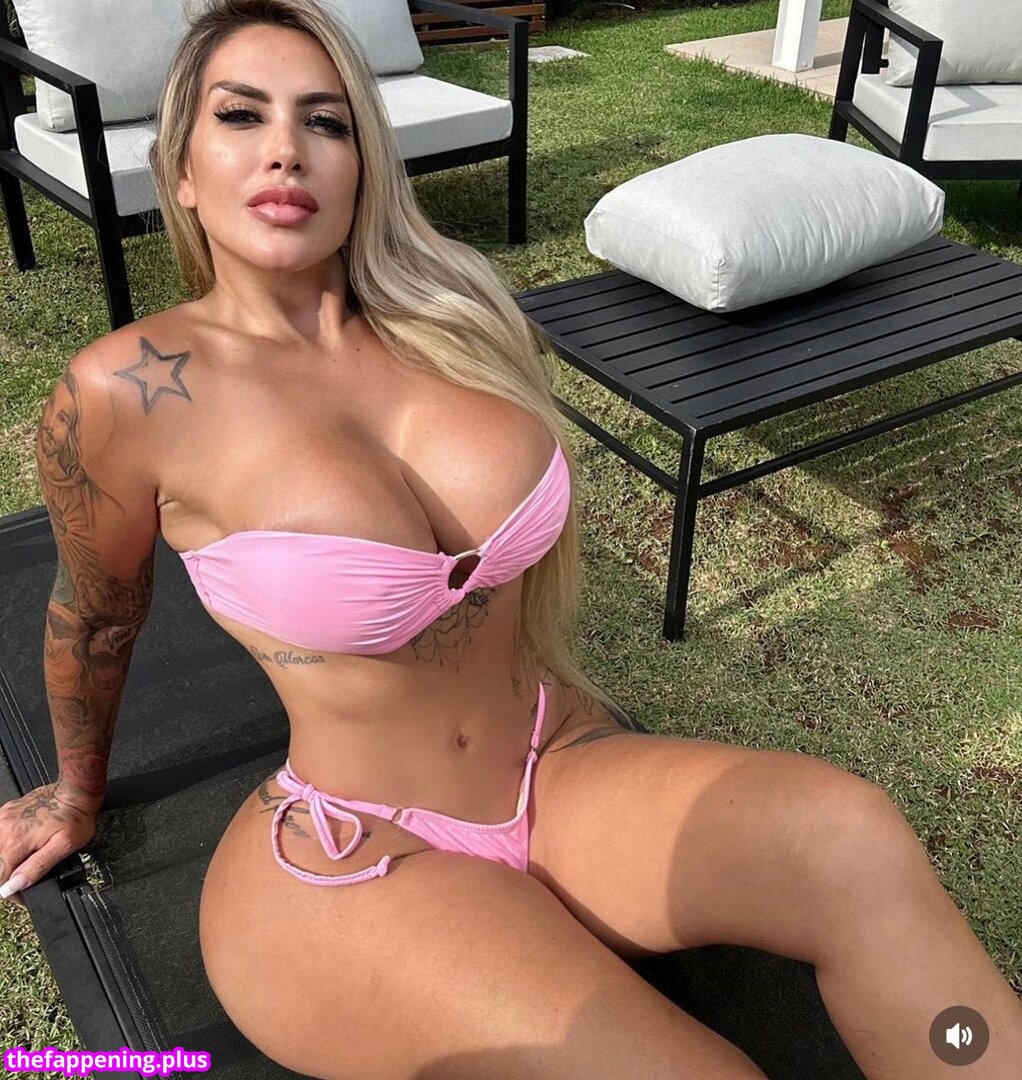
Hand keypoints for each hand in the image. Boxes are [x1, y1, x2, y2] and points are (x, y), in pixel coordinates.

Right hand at [0, 783, 97, 908]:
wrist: (77, 791)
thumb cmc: (76, 817)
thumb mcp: (64, 847)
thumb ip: (36, 868)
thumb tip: (13, 886)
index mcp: (16, 841)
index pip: (0, 877)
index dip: (11, 889)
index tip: (23, 892)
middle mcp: (5, 828)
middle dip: (10, 874)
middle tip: (28, 874)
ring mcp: (4, 818)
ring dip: (7, 859)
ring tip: (28, 857)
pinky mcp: (7, 812)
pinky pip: (0, 834)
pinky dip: (7, 843)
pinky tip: (23, 843)